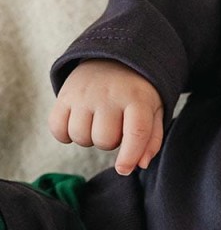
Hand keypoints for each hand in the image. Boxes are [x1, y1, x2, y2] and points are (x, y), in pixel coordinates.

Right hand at [49, 59, 163, 175]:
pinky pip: (57, 128)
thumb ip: (152, 139)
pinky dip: (65, 135)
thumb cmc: (137, 94)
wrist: (114, 59)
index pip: (135, 133)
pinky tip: (78, 125)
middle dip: (111, 143)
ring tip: (98, 124)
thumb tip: (140, 164)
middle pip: (104, 140)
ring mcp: (84, 94)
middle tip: (115, 128)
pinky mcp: (64, 94)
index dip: (129, 156)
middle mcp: (109, 95)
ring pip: (81, 137)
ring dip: (89, 139)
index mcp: (137, 99)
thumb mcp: (153, 111)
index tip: (124, 170)